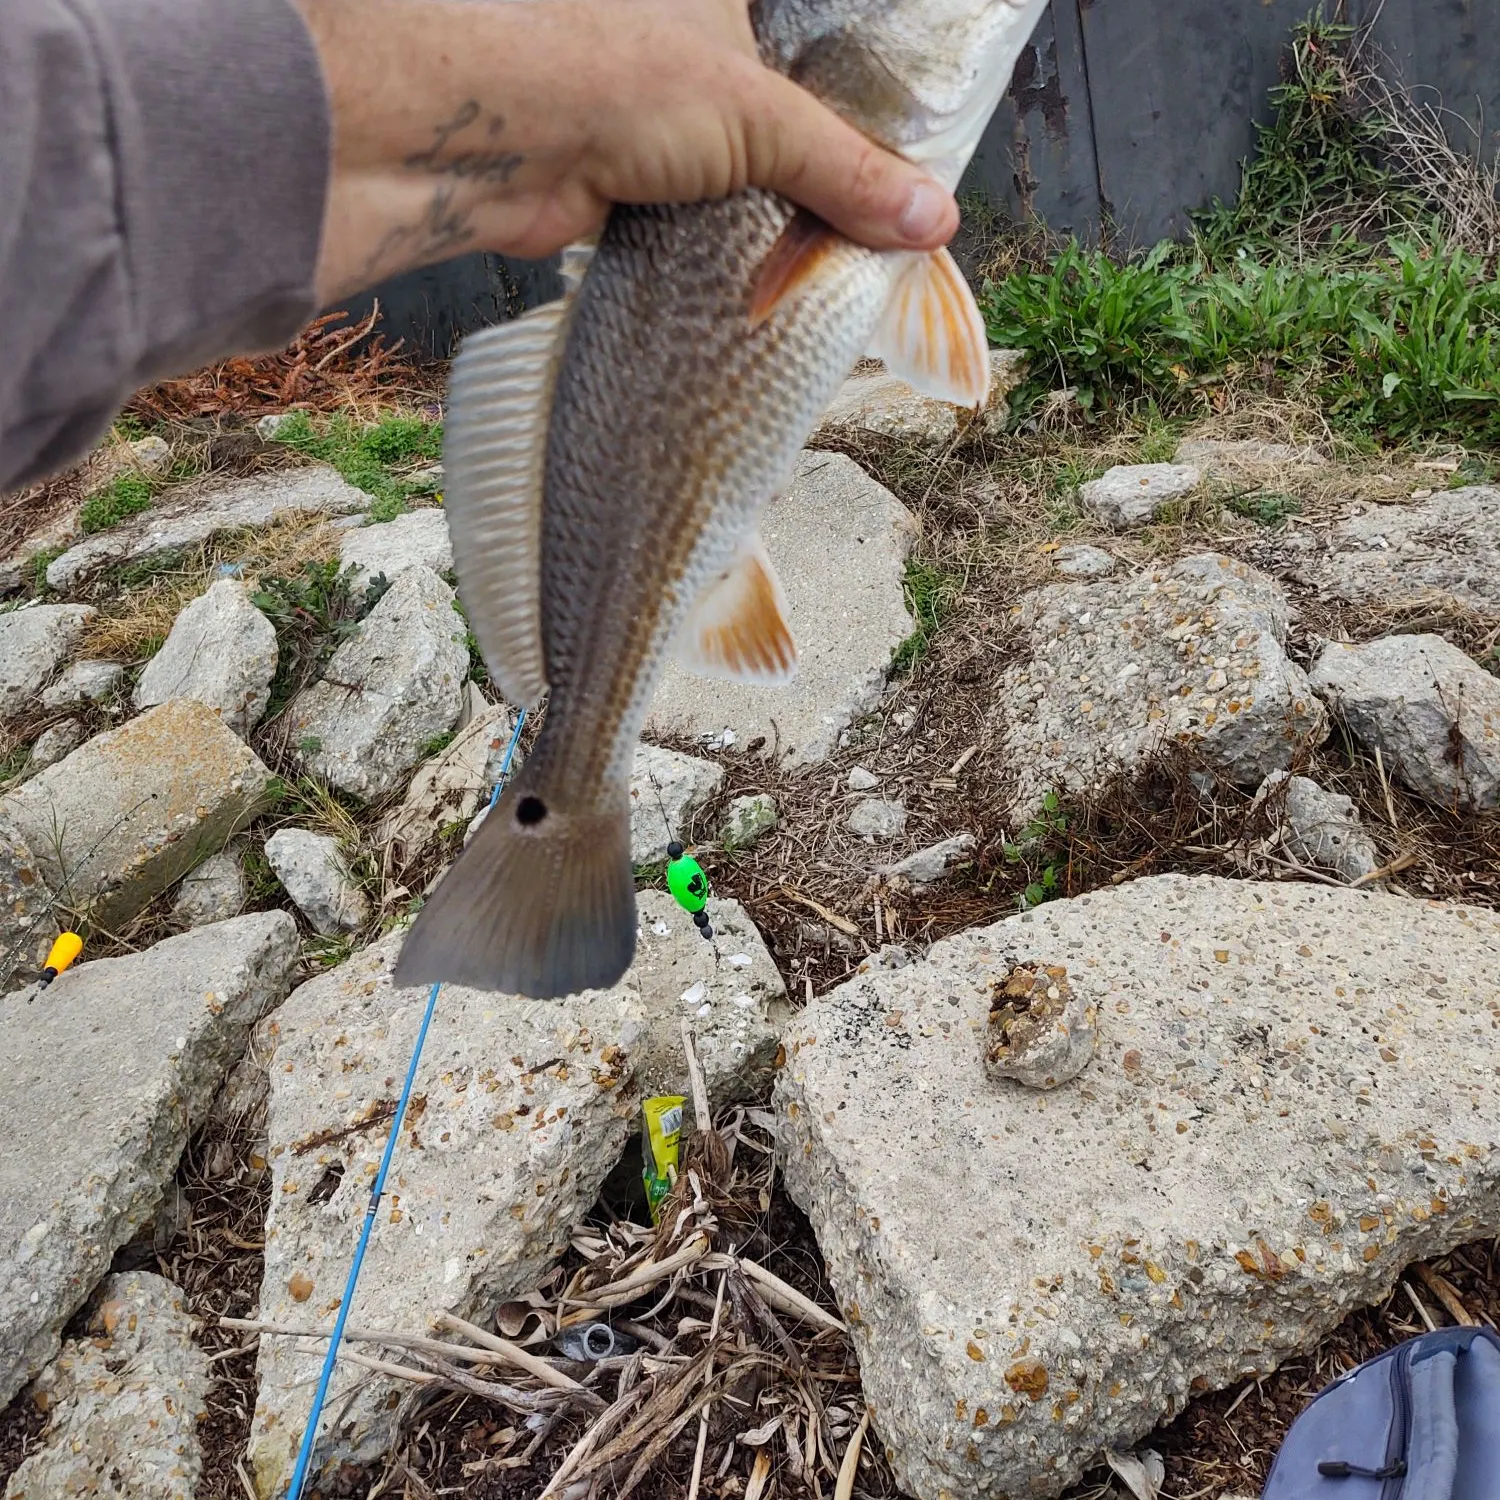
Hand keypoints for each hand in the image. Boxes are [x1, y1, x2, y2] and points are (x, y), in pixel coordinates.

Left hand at [291, 0, 958, 303]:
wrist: (493, 146)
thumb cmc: (620, 83)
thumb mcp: (760, 119)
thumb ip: (847, 172)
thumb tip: (935, 221)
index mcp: (730, 10)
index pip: (822, 64)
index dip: (867, 119)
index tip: (910, 181)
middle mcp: (694, 58)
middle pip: (787, 132)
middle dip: (828, 188)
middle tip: (884, 240)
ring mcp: (658, 130)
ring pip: (744, 186)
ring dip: (780, 231)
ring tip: (840, 273)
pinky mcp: (629, 191)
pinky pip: (701, 228)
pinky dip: (732, 258)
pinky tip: (767, 286)